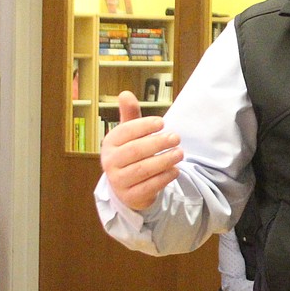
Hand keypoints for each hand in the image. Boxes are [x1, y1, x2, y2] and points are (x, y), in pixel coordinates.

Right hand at [100, 91, 183, 210]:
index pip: (125, 132)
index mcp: (109, 144)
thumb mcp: (129, 135)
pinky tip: (175, 170)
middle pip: (135, 151)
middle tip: (176, 138)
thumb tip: (125, 93)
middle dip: (157, 143)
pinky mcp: (131, 196)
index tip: (162, 123)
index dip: (144, 126)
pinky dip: (164, 177)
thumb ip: (130, 115)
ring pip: (143, 169)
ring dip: (164, 160)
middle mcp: (110, 162)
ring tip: (180, 153)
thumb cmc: (131, 154)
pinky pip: (150, 186)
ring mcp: (119, 181)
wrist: (127, 186)